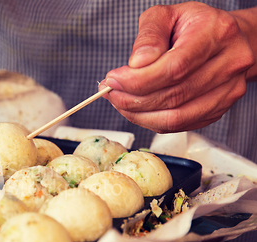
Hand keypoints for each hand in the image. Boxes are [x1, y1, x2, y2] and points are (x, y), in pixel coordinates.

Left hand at [99, 2, 254, 132]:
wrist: (225, 39)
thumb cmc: (192, 26)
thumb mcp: (166, 15)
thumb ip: (149, 35)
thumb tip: (136, 64)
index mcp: (217, 33)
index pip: (175, 67)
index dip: (139, 79)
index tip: (113, 79)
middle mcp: (230, 63)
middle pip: (174, 95)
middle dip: (133, 98)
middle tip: (110, 92)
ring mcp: (228, 90)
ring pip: (176, 117)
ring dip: (139, 115)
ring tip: (119, 102)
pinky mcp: (219, 110)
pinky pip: (179, 125)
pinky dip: (152, 121)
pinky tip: (136, 110)